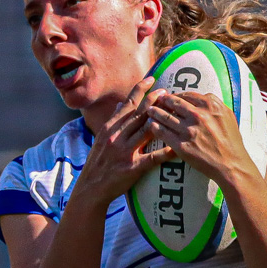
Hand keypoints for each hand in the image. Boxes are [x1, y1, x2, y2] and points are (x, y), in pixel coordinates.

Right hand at [71, 78, 171, 204]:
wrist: (90, 188)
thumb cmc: (98, 163)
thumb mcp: (100, 138)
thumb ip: (113, 121)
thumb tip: (121, 104)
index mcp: (109, 128)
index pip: (127, 104)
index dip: (140, 90)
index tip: (151, 79)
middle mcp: (116, 136)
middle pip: (139, 113)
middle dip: (154, 100)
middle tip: (167, 91)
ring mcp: (124, 151)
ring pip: (146, 130)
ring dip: (161, 119)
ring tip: (174, 111)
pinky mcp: (131, 167)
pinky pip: (152, 158)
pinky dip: (165, 152)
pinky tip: (176, 148)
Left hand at [145, 89, 256, 184]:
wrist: (231, 165)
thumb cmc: (232, 141)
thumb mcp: (228, 116)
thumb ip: (216, 104)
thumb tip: (204, 96)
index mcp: (210, 106)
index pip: (188, 95)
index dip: (177, 95)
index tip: (172, 96)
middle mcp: (198, 116)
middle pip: (174, 103)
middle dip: (163, 100)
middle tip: (157, 99)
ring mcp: (188, 131)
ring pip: (165, 116)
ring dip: (155, 112)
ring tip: (149, 110)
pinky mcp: (181, 145)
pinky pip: (163, 133)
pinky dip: (155, 127)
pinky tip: (151, 125)